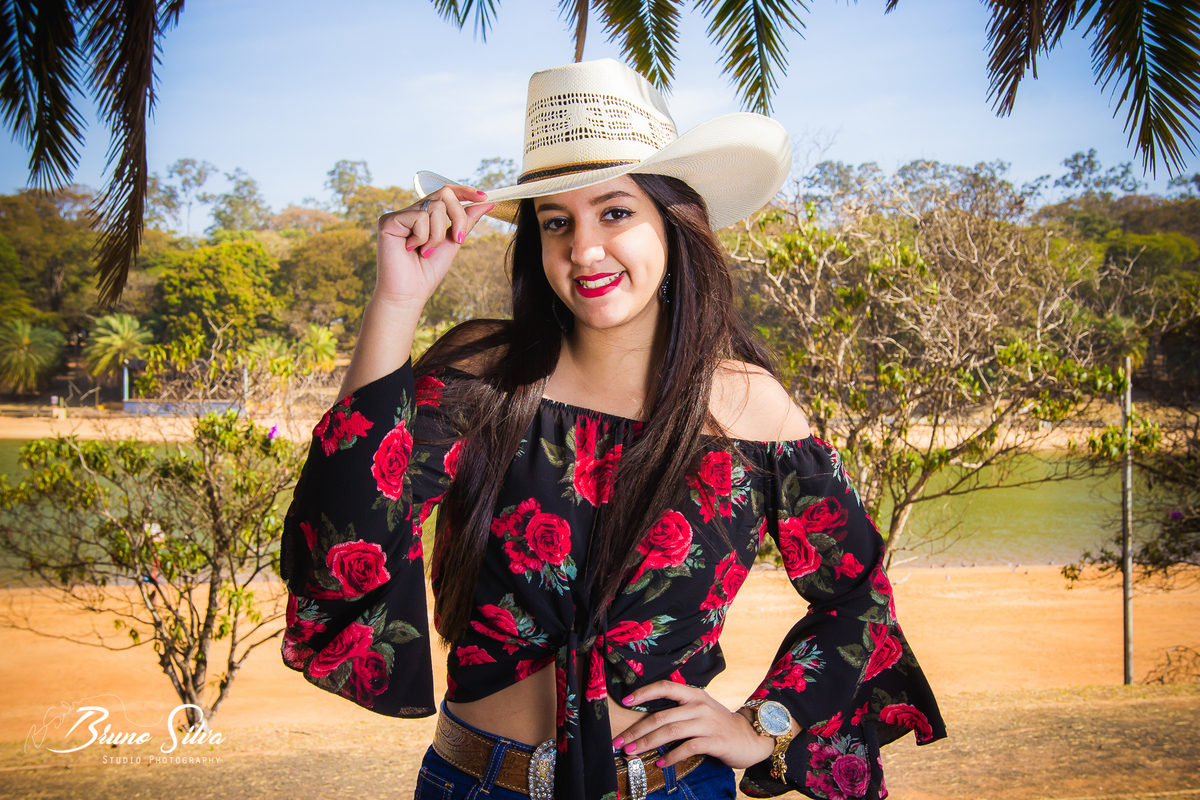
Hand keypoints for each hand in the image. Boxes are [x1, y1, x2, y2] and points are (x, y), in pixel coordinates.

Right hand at [373, 184, 494, 306]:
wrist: (408, 295)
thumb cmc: (427, 273)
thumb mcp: (453, 243)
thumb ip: (466, 221)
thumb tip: (485, 202)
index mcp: (425, 216)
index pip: (446, 193)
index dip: (465, 191)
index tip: (484, 197)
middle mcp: (412, 212)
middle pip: (444, 194)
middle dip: (458, 217)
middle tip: (457, 239)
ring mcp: (400, 215)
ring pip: (434, 207)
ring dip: (438, 234)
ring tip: (426, 252)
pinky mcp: (388, 221)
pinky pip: (419, 217)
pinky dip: (422, 237)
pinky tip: (411, 249)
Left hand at [611, 682, 775, 769]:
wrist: (750, 737)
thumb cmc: (719, 724)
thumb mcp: (700, 710)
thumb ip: (679, 711)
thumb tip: (647, 722)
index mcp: (694, 694)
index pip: (665, 687)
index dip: (644, 692)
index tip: (626, 701)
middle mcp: (699, 706)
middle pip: (661, 716)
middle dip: (636, 730)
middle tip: (620, 742)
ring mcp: (707, 723)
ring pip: (670, 731)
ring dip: (647, 744)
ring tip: (632, 753)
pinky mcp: (715, 741)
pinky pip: (687, 747)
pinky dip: (671, 756)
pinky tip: (660, 763)